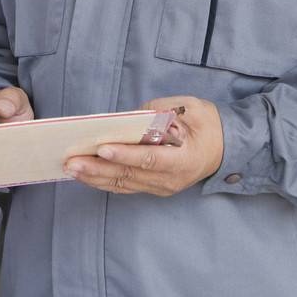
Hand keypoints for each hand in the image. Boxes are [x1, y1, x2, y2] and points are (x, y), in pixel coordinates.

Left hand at [64, 96, 223, 196]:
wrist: (225, 148)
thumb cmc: (208, 125)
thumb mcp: (192, 108)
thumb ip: (162, 111)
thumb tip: (131, 117)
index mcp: (184, 159)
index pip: (150, 159)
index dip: (125, 155)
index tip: (103, 148)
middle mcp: (171, 179)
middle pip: (130, 175)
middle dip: (98, 168)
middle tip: (72, 161)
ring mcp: (161, 187)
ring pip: (124, 184)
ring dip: (95, 177)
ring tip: (71, 168)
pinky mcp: (153, 188)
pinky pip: (126, 186)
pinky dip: (104, 181)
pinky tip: (85, 175)